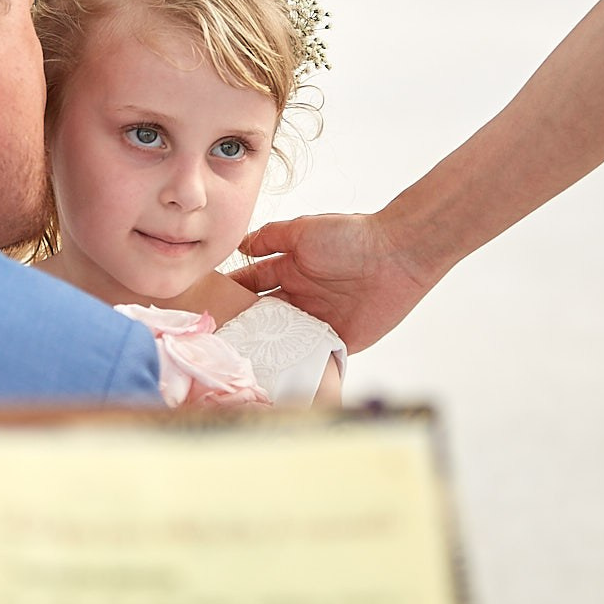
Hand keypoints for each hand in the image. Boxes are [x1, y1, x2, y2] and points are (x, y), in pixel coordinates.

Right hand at [234, 211, 437, 352]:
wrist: (397, 256)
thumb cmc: (350, 236)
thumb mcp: (302, 230)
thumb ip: (270, 237)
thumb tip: (238, 245)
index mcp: (291, 269)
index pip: (253, 284)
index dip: (232, 292)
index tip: (207, 304)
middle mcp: (302, 296)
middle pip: (264, 315)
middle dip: (243, 324)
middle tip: (215, 339)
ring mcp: (319, 320)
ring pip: (284, 338)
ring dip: (266, 347)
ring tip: (238, 360)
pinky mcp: (339, 340)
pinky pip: (313, 356)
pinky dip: (297, 363)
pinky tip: (275, 372)